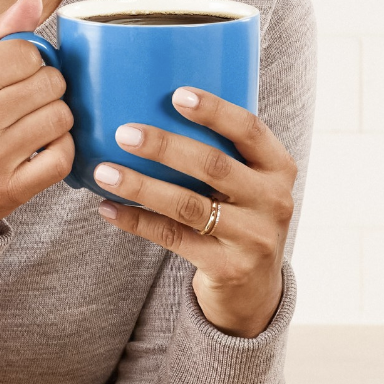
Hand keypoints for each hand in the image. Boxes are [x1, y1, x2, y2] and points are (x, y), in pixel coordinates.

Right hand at [0, 0, 74, 231]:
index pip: (26, 52)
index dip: (34, 62)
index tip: (23, 76)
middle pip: (50, 84)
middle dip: (50, 90)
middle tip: (35, 102)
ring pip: (61, 119)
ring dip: (58, 120)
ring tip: (39, 125)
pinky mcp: (7, 190)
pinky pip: (62, 158)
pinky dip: (62, 151)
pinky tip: (45, 149)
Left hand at [93, 87, 296, 337]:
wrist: (255, 288)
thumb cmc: (239, 218)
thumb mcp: (247, 184)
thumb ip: (222, 154)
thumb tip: (153, 110)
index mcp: (279, 168)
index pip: (250, 129)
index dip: (215, 110)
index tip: (177, 95)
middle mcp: (273, 200)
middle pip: (213, 165)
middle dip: (165, 147)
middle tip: (125, 134)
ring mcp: (253, 237)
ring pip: (188, 205)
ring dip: (141, 186)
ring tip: (104, 172)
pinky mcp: (228, 267)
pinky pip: (173, 238)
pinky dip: (137, 222)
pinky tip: (109, 209)